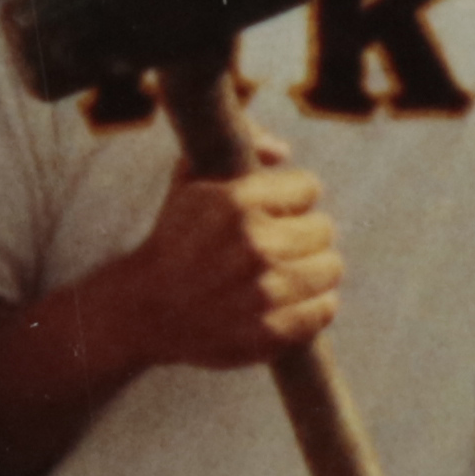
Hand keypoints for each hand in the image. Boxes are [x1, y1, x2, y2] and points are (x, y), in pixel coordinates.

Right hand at [98, 158, 343, 374]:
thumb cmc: (173, 239)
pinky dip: (314, 305)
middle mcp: (255, 246)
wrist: (143, 309)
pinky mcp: (270, 332)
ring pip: (331, 268)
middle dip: (304, 234)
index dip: (293, 199)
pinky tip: (290, 300)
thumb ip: (238, 143)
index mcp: (237, 203)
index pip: (309, 188)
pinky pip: (325, 309)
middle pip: (324, 229)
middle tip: (281, 245)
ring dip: (313, 269)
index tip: (278, 211)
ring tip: (287, 272)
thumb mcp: (190, 178)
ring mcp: (265, 293)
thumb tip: (283, 151)